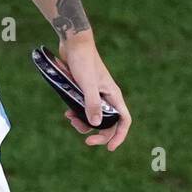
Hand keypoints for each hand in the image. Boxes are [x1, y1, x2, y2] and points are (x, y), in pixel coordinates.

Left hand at [55, 35, 131, 151]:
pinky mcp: (84, 92)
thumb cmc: (83, 61)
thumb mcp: (87, 84)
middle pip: (109, 124)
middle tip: (86, 141)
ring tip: (71, 120)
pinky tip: (67, 113)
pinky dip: (76, 115)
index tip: (109, 148)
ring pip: (94, 119)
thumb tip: (95, 125)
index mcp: (113, 96)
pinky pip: (83, 110)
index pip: (124, 120)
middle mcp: (107, 97)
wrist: (73, 44)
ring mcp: (96, 95)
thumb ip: (92, 103)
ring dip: (83, 124)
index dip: (119, 136)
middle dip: (98, 134)